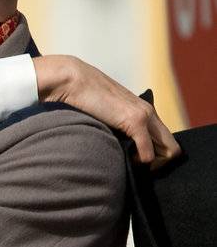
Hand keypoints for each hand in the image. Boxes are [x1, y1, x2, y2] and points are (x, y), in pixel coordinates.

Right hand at [33, 56, 179, 166]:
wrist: (73, 80)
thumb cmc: (82, 98)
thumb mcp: (106, 114)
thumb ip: (116, 126)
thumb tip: (116, 145)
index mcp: (144, 111)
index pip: (165, 140)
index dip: (156, 156)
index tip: (136, 160)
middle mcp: (150, 113)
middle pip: (173, 148)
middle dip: (159, 164)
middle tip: (137, 166)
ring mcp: (145, 116)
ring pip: (169, 152)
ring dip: (152, 165)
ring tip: (132, 162)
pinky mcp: (135, 121)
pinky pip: (148, 152)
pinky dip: (141, 161)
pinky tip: (127, 157)